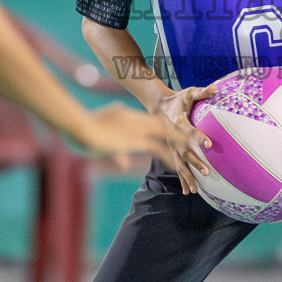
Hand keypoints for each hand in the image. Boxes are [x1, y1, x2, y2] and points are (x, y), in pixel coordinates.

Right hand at [73, 100, 197, 170]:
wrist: (83, 128)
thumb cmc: (88, 128)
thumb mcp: (103, 139)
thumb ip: (118, 151)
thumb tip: (125, 165)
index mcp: (130, 115)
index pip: (154, 121)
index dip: (169, 128)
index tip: (180, 132)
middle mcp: (138, 120)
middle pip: (165, 125)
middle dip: (181, 133)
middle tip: (197, 138)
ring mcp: (138, 130)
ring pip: (166, 135)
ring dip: (181, 144)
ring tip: (196, 152)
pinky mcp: (136, 141)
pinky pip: (158, 148)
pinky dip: (169, 157)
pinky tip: (178, 166)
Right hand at [151, 83, 215, 195]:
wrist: (158, 105)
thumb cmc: (177, 98)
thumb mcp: (189, 92)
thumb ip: (203, 92)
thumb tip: (216, 86)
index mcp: (179, 122)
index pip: (191, 131)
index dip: (200, 137)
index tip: (210, 144)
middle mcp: (173, 137)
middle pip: (185, 152)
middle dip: (195, 162)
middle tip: (207, 172)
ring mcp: (171, 146)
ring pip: (179, 164)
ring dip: (187, 177)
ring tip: (193, 191)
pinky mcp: (171, 150)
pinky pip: (177, 167)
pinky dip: (182, 179)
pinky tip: (187, 191)